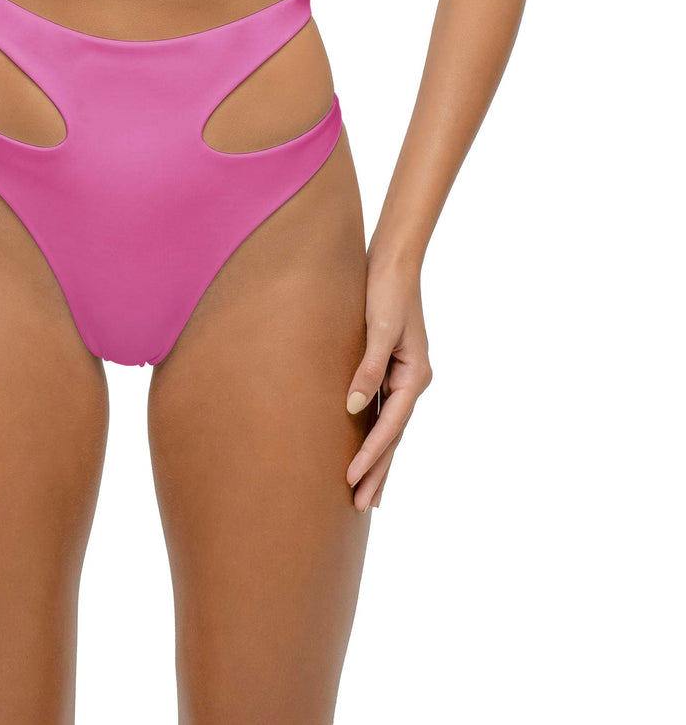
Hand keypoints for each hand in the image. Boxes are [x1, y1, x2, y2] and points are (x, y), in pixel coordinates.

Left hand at [344, 256, 431, 511]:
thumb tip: (352, 409)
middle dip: (379, 471)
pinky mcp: (390, 368)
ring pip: (389, 427)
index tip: (352, 480)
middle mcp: (411, 380)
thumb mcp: (378, 329)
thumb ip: (366, 369)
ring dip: (379, 459)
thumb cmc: (386, 291)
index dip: (372, 455)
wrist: (393, 261)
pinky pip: (382, 410)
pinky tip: (365, 449)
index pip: (390, 426)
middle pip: (394, 435)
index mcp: (414, 375)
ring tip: (367, 494)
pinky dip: (375, 434)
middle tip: (362, 506)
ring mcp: (402, 376)